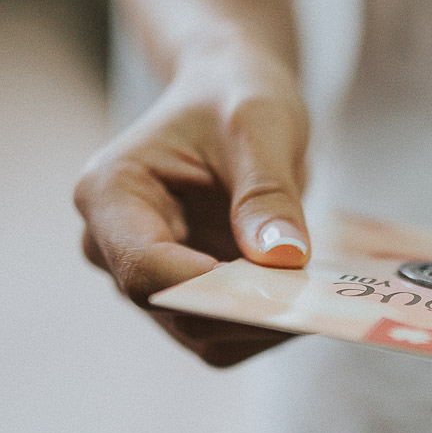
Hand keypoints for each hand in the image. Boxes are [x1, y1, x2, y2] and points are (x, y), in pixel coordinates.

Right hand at [75, 48, 310, 365]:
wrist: (231, 97)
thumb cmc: (236, 96)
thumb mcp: (260, 124)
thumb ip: (268, 191)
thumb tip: (281, 258)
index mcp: (111, 192)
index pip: (146, 269)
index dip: (211, 290)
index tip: (280, 285)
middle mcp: (112, 245)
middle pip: (175, 310)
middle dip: (250, 309)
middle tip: (320, 293)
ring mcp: (148, 277)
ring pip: (204, 335)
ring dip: (266, 323)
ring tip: (319, 288)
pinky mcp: (185, 297)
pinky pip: (226, 335)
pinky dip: (269, 324)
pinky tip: (305, 291)